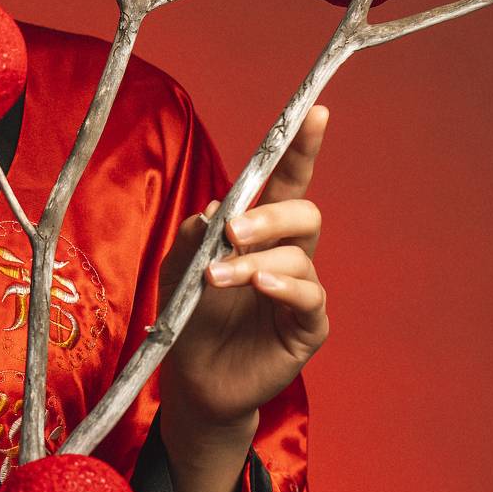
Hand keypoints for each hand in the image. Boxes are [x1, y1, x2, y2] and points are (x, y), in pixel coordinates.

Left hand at [157, 105, 330, 436]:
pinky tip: (262, 286)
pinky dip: (284, 286)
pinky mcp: (308, 326)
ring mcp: (301, 290)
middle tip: (232, 231)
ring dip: (254, 262)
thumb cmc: (190, 316)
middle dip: (270, 216)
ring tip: (217, 279)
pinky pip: (310, 296)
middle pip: (304, 213)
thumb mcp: (177, 268)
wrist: (193, 379)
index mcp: (259, 231)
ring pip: (299, 256)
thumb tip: (216, 210)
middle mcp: (287, 253)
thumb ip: (193, 237)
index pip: (287, 182)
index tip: (315, 113)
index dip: (301, 149)